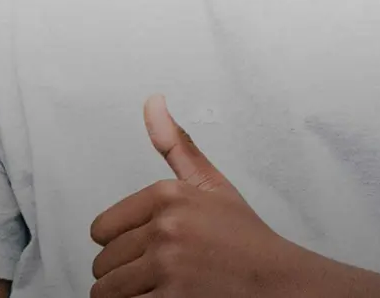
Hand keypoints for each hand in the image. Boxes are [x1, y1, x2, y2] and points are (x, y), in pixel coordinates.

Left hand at [88, 94, 303, 296]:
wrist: (277, 282)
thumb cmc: (244, 238)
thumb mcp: (211, 185)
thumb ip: (175, 145)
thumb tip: (152, 100)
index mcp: (168, 195)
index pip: (101, 230)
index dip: (119, 245)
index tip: (145, 250)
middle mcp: (165, 227)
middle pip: (103, 264)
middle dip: (123, 274)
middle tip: (156, 275)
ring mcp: (168, 266)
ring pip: (108, 291)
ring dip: (126, 297)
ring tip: (155, 290)